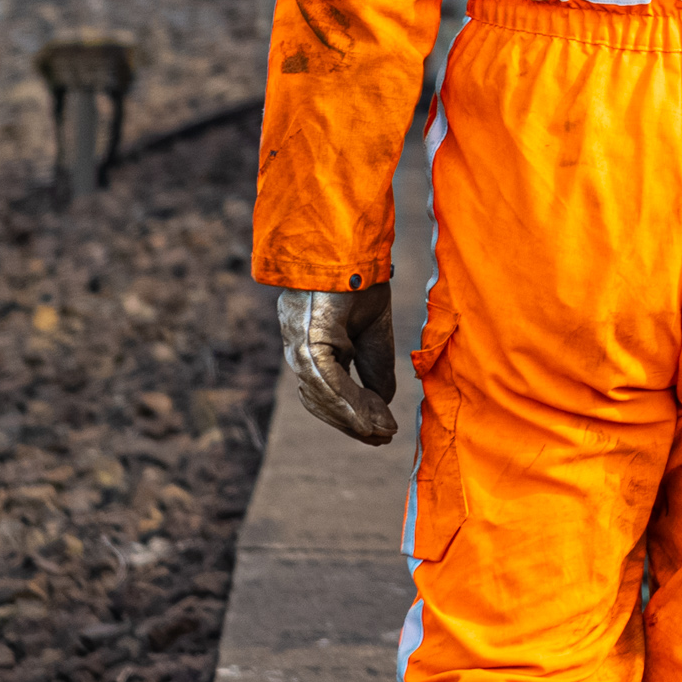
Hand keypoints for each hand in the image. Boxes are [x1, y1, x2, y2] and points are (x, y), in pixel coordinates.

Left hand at [278, 281, 396, 445]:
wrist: (350, 243)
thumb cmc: (359, 279)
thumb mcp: (373, 331)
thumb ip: (374, 367)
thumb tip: (381, 404)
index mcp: (312, 346)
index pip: (327, 392)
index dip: (352, 414)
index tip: (378, 432)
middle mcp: (299, 349)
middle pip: (322, 400)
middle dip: (352, 423)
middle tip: (381, 438)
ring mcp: (300, 344)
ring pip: (323, 396)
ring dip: (353, 418)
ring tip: (380, 431)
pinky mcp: (309, 337)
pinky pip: (327, 380)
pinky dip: (348, 403)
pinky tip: (369, 419)